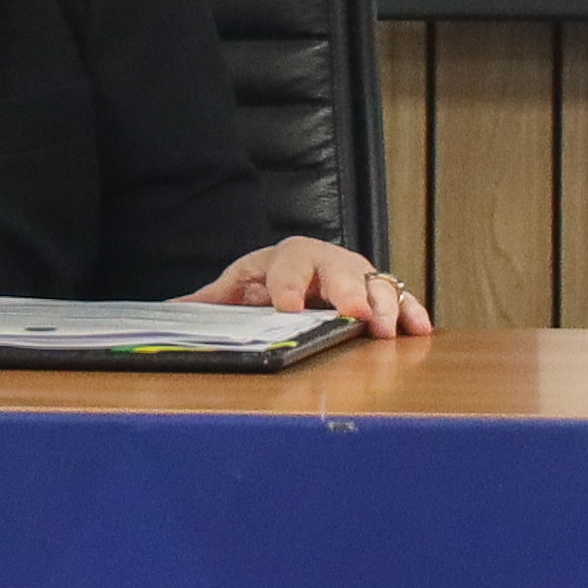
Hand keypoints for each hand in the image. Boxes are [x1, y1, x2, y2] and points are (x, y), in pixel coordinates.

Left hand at [202, 235, 431, 336]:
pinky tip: (418, 329)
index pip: (286, 265)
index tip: (287, 305)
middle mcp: (325, 262)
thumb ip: (208, 303)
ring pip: (373, 283)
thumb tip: (169, 312)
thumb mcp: (233, 291)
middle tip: (352, 313)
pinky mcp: (376, 295)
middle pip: (338, 269)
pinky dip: (409, 312)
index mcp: (286, 258)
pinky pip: (396, 299)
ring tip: (386, 329)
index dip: (287, 284)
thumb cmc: (264, 284)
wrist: (293, 277)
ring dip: (382, 305)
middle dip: (346, 290)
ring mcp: (354, 277)